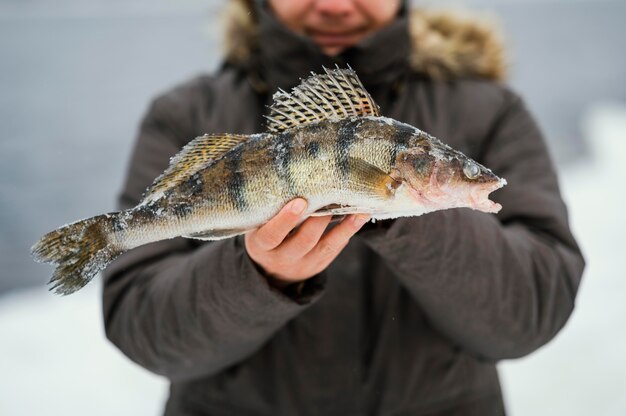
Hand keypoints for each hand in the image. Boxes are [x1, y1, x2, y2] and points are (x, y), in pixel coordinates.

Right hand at [244, 198, 369, 287]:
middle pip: (303, 241)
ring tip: (359, 209)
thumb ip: (269, 208)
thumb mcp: (258, 224)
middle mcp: (282, 257)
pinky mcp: (319, 264)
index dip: (286, 220)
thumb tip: (291, 175)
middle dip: (319, 219)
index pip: (272, 235)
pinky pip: (335, 248)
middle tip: (332, 196)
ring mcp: (303, 263)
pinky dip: (348, 231)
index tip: (299, 202)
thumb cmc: (265, 233)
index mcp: (262, 245)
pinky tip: (360, 216)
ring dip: (344, 227)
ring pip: (325, 246)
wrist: (271, 269)